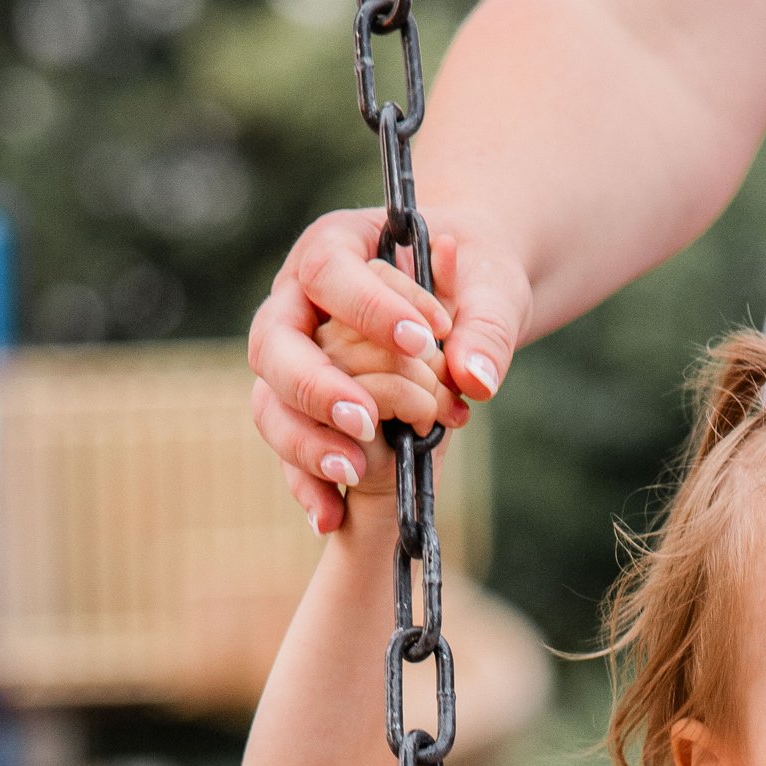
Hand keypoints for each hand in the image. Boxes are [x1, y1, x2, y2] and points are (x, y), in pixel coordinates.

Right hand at [247, 210, 533, 531]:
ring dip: (305, 442)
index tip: (421, 341)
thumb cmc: (473, 274)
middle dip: (316, 385)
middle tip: (364, 419)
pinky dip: (307, 484)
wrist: (464, 297)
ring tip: (351, 472)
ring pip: (271, 401)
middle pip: (274, 342)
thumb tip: (475, 379)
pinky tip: (330, 518)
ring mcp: (293, 360)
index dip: (367, 307)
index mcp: (335, 248)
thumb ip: (488, 327)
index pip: (330, 271)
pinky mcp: (301, 409)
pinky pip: (290, 449)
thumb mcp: (495, 288)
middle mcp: (299, 303)